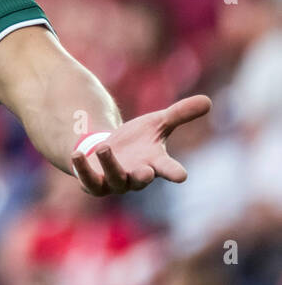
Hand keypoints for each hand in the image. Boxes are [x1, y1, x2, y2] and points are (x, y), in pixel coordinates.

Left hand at [70, 94, 211, 195]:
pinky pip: (88, 181)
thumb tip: (208, 100)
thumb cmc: (138, 140)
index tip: (182, 176)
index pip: (168, 169)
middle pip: (142, 179)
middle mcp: (136, 176)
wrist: (109, 151)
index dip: (174, 172)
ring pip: (114, 178)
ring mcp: (115, 182)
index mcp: (154, 162)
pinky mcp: (95, 183)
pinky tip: (76, 155)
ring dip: (110, 164)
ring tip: (103, 146)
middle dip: (143, 176)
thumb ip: (180, 114)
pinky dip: (82, 169)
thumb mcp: (157, 123)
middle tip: (146, 171)